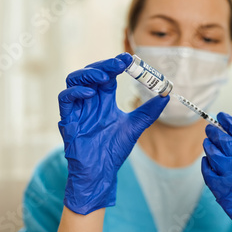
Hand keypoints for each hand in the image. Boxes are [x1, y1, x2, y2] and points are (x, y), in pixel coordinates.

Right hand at [58, 53, 168, 214]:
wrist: (101, 172)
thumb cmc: (113, 150)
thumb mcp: (134, 127)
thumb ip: (148, 112)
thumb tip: (166, 96)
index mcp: (104, 101)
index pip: (108, 76)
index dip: (115, 65)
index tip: (129, 59)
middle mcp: (90, 101)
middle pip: (91, 73)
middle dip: (104, 65)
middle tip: (119, 63)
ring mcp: (78, 109)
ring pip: (74, 80)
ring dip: (89, 74)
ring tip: (105, 77)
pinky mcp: (67, 119)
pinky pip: (65, 98)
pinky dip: (76, 92)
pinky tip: (91, 93)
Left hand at [201, 113, 231, 231]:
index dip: (228, 121)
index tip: (221, 116)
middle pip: (222, 139)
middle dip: (214, 132)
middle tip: (209, 128)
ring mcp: (230, 174)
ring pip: (213, 153)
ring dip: (209, 146)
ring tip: (207, 142)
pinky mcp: (221, 189)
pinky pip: (208, 172)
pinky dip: (206, 165)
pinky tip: (206, 162)